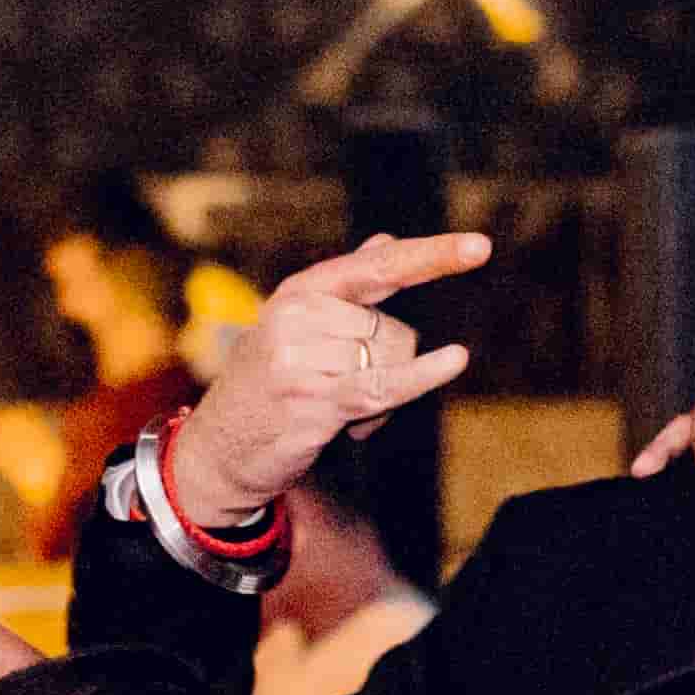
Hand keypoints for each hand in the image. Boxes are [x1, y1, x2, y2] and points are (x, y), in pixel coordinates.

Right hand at [167, 231, 488, 535]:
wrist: (215, 452)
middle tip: (350, 395)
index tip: (479, 247)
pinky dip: (423, 375)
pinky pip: (384, 384)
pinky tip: (455, 359)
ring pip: (391, 362)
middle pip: (392, 329)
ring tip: (342, 415)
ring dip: (385, 396)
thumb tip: (386, 241)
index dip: (431, 256)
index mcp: (299, 292)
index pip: (377, 267)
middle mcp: (299, 317)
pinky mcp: (312, 401)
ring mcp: (303, 358)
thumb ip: (346, 288)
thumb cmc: (266, 388)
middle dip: (390, 364)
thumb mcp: (296, 328)